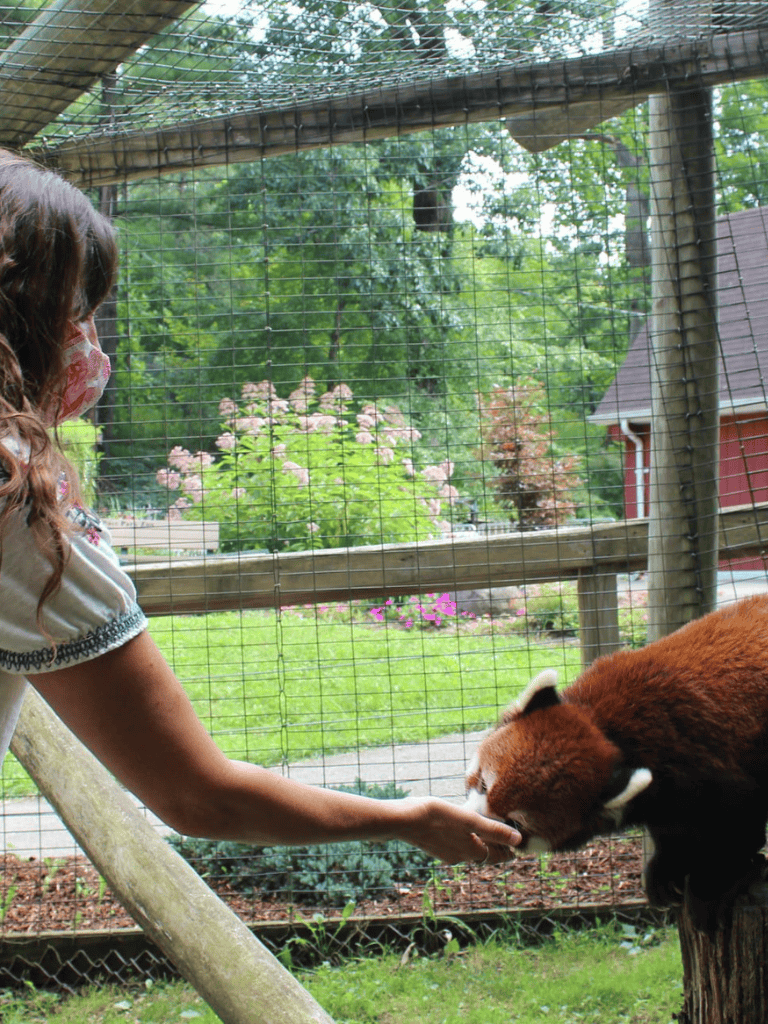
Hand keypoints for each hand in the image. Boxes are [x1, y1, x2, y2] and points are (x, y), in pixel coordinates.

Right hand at [388, 796, 521, 865]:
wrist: (402, 820)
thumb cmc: (436, 817)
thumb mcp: (468, 820)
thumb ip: (493, 830)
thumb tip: (518, 840)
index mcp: (471, 852)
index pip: (497, 856)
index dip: (509, 850)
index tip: (517, 843)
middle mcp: (459, 857)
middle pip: (484, 854)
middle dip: (495, 845)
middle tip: (504, 833)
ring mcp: (445, 853)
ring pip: (468, 849)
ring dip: (478, 841)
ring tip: (484, 826)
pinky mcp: (433, 845)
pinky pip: (455, 844)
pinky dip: (463, 837)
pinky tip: (458, 825)